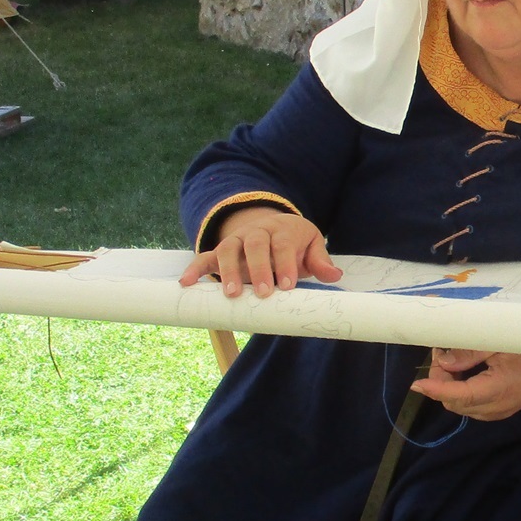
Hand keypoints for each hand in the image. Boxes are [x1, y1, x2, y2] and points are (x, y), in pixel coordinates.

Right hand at [181, 206, 341, 296]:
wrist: (272, 226)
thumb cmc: (295, 243)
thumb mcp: (311, 246)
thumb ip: (320, 261)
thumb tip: (335, 275)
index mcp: (282, 230)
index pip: (283, 244)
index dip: (286, 264)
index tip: (288, 286)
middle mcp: (257, 232)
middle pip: (255, 244)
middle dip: (259, 268)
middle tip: (264, 292)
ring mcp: (237, 240)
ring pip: (229, 249)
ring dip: (228, 271)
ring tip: (231, 294)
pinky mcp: (221, 250)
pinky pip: (205, 256)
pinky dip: (194, 268)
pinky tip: (186, 283)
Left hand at [410, 348, 520, 421]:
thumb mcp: (499, 343)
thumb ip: (469, 354)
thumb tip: (442, 361)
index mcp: (499, 389)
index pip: (459, 395)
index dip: (436, 389)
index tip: (417, 383)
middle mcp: (497, 407)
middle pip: (455, 403)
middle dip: (441, 383)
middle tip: (441, 355)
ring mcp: (499, 412)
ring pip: (461, 406)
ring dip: (450, 388)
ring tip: (451, 361)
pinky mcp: (499, 411)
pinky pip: (471, 406)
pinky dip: (460, 392)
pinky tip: (463, 373)